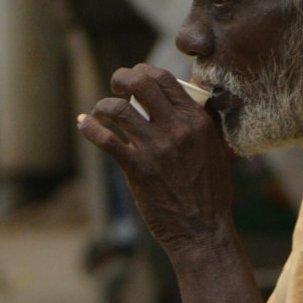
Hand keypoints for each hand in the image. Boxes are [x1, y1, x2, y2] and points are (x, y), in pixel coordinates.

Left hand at [77, 66, 235, 260]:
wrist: (203, 231)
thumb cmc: (211, 194)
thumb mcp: (218, 152)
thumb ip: (206, 125)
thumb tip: (196, 101)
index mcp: (196, 122)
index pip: (165, 79)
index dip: (144, 71)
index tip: (135, 80)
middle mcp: (176, 130)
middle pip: (141, 83)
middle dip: (122, 78)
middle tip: (115, 87)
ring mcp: (155, 149)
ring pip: (119, 110)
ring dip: (104, 105)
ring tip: (100, 112)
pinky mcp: (138, 169)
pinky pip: (106, 140)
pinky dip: (90, 128)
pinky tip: (84, 124)